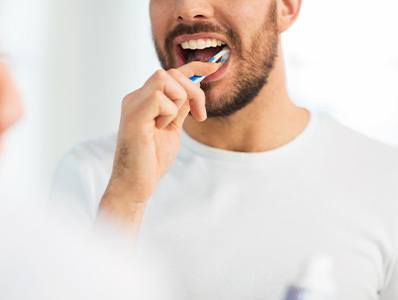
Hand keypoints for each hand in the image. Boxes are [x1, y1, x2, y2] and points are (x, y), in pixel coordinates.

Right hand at [100, 61, 220, 220]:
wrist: (136, 184)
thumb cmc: (152, 160)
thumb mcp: (172, 128)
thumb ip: (179, 108)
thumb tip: (193, 89)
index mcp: (145, 100)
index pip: (170, 74)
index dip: (194, 67)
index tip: (214, 67)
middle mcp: (136, 97)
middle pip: (171, 73)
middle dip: (193, 91)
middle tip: (199, 115)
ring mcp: (133, 104)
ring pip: (165, 79)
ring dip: (177, 102)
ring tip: (168, 125)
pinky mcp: (133, 115)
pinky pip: (159, 97)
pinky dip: (168, 113)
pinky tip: (159, 129)